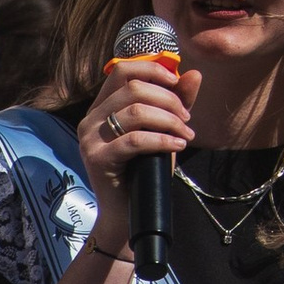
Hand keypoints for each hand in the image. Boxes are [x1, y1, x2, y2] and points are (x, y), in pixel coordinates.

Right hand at [76, 60, 198, 261]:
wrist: (128, 213)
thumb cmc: (145, 170)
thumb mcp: (164, 130)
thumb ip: (176, 102)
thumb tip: (193, 73)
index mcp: (102, 106)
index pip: (123, 70)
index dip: (153, 70)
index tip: (177, 83)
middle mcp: (91, 118)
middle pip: (133, 88)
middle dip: (169, 100)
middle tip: (187, 120)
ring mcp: (90, 138)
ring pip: (135, 111)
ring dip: (169, 120)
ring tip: (185, 135)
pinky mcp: (97, 158)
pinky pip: (134, 140)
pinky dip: (162, 140)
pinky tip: (177, 146)